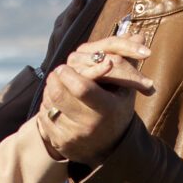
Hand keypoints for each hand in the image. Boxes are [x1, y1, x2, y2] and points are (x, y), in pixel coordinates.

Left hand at [40, 37, 154, 162]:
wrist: (108, 147)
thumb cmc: (117, 108)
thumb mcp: (125, 88)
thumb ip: (127, 61)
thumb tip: (139, 36)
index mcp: (108, 109)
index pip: (81, 87)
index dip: (69, 74)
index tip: (66, 65)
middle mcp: (91, 125)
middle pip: (59, 93)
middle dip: (55, 78)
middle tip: (59, 72)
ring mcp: (74, 136)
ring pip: (49, 102)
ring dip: (51, 90)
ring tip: (59, 86)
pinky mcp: (61, 143)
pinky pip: (43, 116)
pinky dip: (48, 106)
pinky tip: (57, 105)